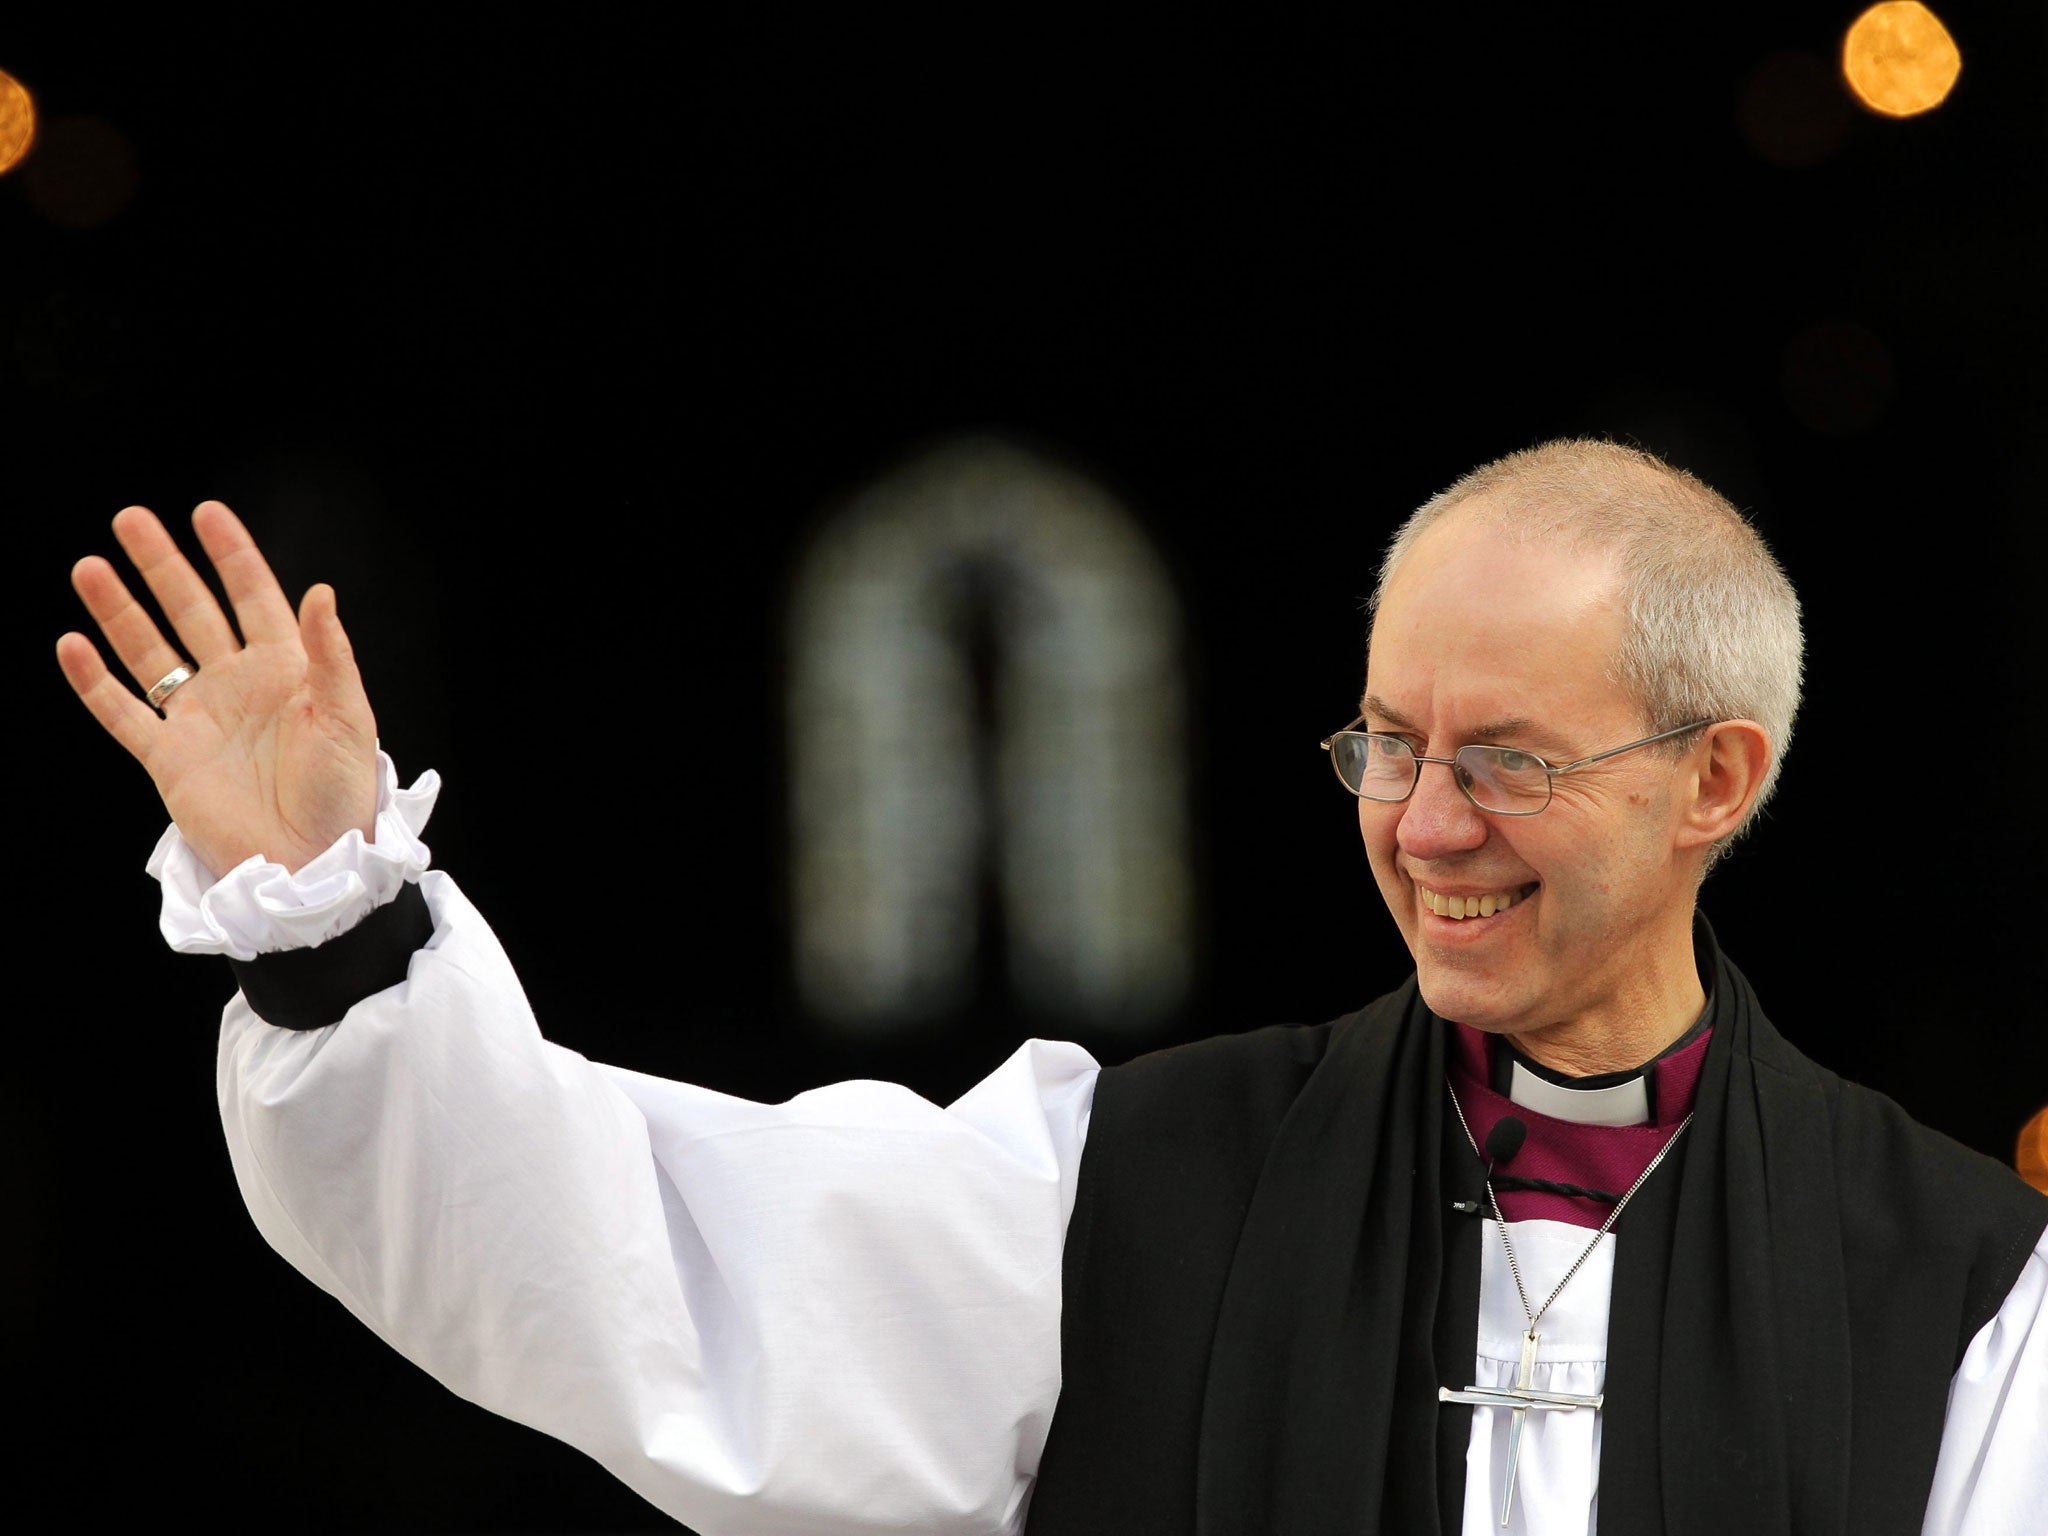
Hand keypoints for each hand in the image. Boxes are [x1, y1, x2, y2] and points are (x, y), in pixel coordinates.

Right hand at [57, 501, 379, 877]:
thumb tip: (320, 591)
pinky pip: (123, 713)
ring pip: (150, 652)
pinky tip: (72, 644)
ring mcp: (200, 719)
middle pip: (193, 612)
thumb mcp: (349, 719)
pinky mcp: (169, 758)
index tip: (206, 512)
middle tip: (131, 519)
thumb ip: (330, 656)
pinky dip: (95, 682)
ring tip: (89, 566)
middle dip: (163, 566)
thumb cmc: (341, 795)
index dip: (232, 556)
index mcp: (287, 670)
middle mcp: (239, 686)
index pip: (254, 598)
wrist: (311, 862)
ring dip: (119, 611)